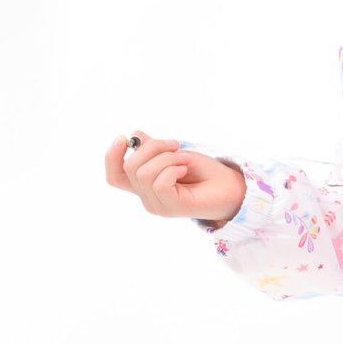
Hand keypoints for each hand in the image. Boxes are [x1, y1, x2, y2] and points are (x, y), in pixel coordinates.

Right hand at [104, 132, 244, 223]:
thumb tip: (135, 136)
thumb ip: (153, 149)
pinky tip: (185, 170)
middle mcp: (147, 197)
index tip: (124, 137)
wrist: (231, 187)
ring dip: (167, 158)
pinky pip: (159, 182)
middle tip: (175, 145)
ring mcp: (158, 205)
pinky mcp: (171, 208)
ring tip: (184, 160)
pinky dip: (173, 168)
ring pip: (144, 173)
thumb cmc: (205, 172)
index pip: (115, 176)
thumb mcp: (175, 153)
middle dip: (152, 147)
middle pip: (130, 167)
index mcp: (144, 186)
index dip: (111, 156)